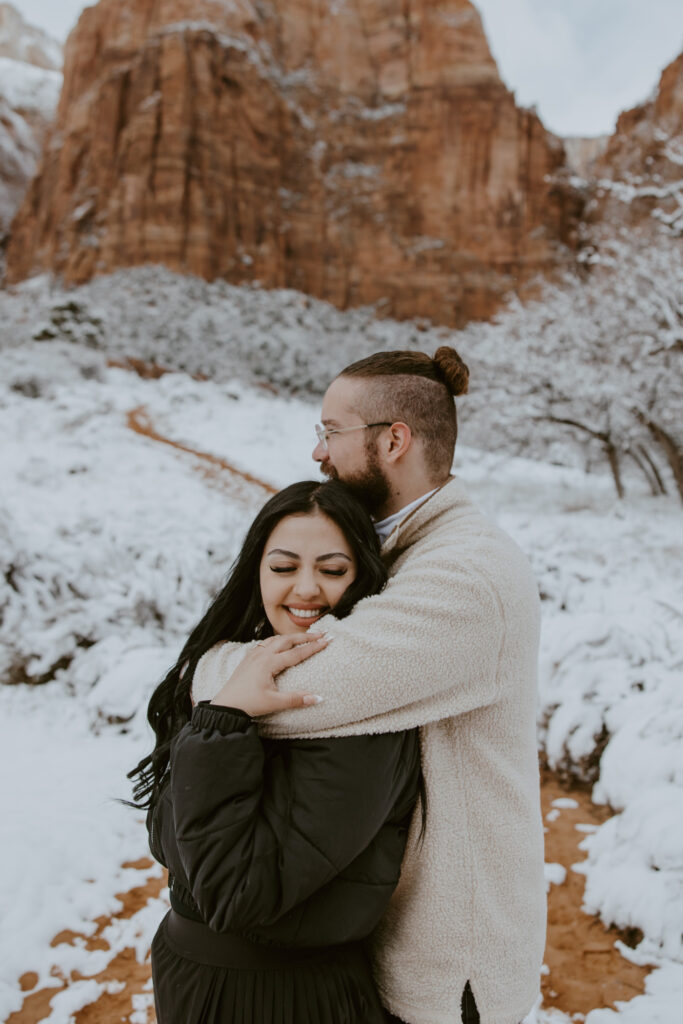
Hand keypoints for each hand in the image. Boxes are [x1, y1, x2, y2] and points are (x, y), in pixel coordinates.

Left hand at [210, 633, 328, 715]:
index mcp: (269, 663)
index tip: (327, 641)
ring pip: (275, 639)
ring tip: (303, 637)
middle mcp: (262, 655)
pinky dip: (277, 640)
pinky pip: (265, 643)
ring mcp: (253, 655)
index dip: (313, 647)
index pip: (297, 653)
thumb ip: (296, 699)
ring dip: (291, 637)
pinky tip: (279, 644)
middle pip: (287, 640)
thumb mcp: (274, 703)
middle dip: (305, 636)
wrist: (226, 705)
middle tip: (320, 634)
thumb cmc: (249, 704)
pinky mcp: (248, 658)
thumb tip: (318, 698)